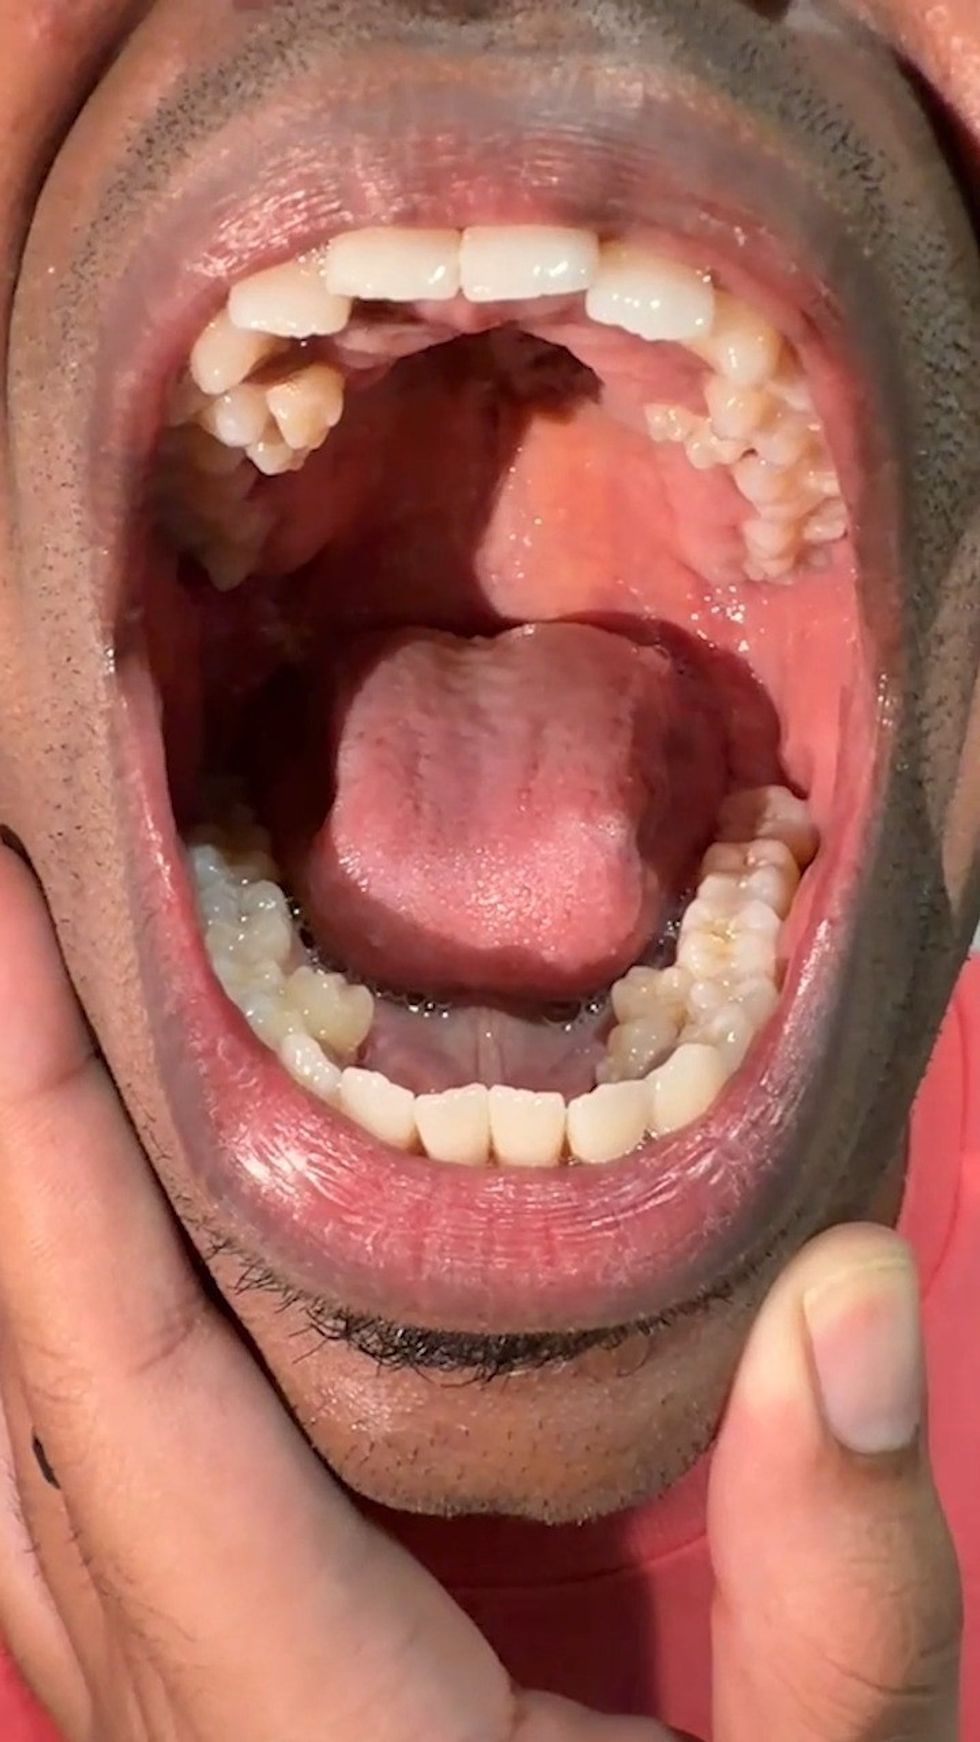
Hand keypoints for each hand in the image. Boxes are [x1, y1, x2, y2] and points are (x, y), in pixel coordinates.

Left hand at [0, 843, 961, 1740]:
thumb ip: (844, 1587)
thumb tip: (851, 1280)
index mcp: (288, 1717)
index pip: (110, 1363)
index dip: (27, 1126)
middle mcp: (155, 1702)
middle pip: (12, 1365)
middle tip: (11, 904)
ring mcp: (137, 1716)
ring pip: (6, 1424)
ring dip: (2, 1213)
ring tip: (30, 1018)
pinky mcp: (170, 1710)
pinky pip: (49, 1472)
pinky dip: (48, 1316)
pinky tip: (88, 1227)